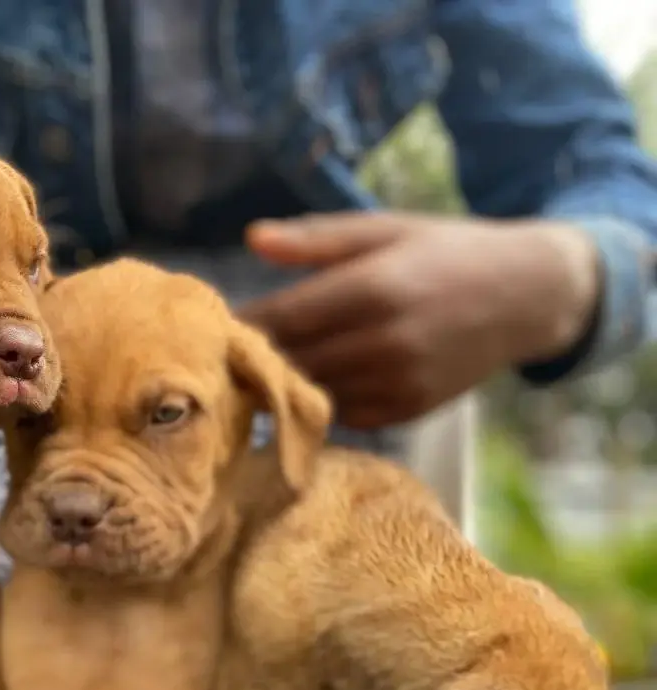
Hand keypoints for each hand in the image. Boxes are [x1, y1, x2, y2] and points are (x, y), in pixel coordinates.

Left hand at [240, 212, 600, 429]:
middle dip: (254, 362)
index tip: (210, 330)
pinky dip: (322, 404)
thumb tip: (252, 239)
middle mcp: (384, 341)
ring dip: (283, 390)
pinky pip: (344, 415)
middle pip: (292, 363)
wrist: (524, 296)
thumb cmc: (444, 252)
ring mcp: (398, 383)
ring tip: (253, 379)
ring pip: (314, 395)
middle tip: (217, 362)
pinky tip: (308, 390)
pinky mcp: (409, 412)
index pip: (282, 320)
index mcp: (372, 288)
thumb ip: (316, 239)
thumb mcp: (383, 229)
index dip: (240, 329)